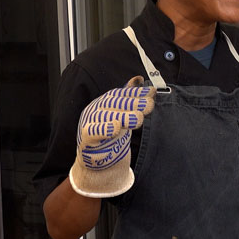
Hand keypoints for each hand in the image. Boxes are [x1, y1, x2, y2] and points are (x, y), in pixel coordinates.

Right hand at [69, 76, 155, 196]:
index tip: (151, 93)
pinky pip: (94, 132)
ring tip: (137, 118)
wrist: (97, 158)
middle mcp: (96, 109)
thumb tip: (138, 79)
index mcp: (105, 102)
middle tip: (149, 105)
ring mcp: (89, 122)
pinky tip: (115, 128)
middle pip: (114, 104)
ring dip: (123, 116)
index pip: (120, 94)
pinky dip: (105, 129)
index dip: (136, 93)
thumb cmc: (111, 134)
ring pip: (106, 117)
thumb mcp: (123, 114)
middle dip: (133, 103)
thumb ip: (130, 98)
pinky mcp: (86, 138)